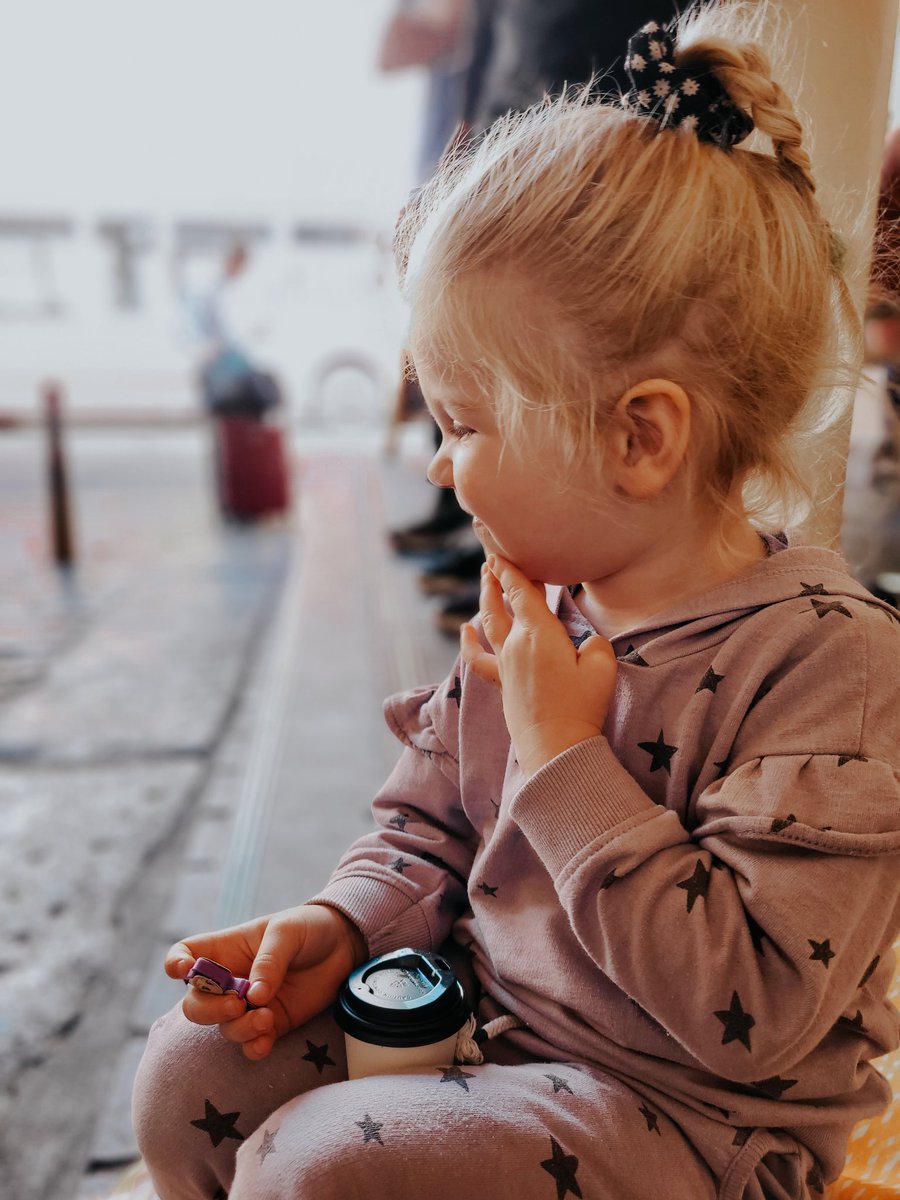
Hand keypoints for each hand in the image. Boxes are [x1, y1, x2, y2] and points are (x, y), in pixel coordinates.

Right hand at [166, 903, 366, 1059]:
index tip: (184, 971)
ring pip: (224, 1028)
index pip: (186, 955)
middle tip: (238, 1005)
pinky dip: (254, 1047)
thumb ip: (269, 960)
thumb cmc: (309, 928)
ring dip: (239, 1029)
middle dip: (209, 1010)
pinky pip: (250, 1045)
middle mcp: (231, 980)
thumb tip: (254, 997)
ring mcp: (249, 1005)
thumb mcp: (287, 932)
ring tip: (267, 1018)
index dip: (177, 963)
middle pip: (196, 1004)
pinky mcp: (271, 1025)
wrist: (344, 946)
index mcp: (226, 949)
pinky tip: (266, 1041)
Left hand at [460, 555, 616, 777]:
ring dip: (486, 600)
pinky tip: (465, 631)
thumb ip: (595, 644)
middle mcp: (515, 643)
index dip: (510, 569)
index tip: (501, 552)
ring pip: (488, 624)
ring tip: (484, 581)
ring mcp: (505, 664)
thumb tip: (586, 642)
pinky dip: (469, 643)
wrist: (556, 746)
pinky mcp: (502, 684)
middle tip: (492, 559)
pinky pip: (478, 659)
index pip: (521, 591)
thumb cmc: (581, 706)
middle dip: (496, 578)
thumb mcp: (602, 667)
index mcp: (539, 632)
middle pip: (501, 603)